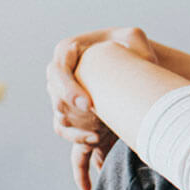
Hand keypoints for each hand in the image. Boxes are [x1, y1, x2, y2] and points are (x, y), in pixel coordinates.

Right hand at [47, 28, 157, 189]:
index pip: (59, 69)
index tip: (89, 104)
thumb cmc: (130, 47)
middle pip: (55, 96)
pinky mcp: (74, 116)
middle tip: (93, 125)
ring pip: (60, 119)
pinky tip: (94, 153)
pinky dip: (79, 147)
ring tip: (97, 139)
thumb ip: (132, 39)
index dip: (69, 88)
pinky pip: (68, 134)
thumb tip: (129, 47)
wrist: (130, 63)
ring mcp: (64, 97)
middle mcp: (60, 75)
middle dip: (72, 113)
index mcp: (68, 51)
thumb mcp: (134, 37)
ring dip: (76, 133)